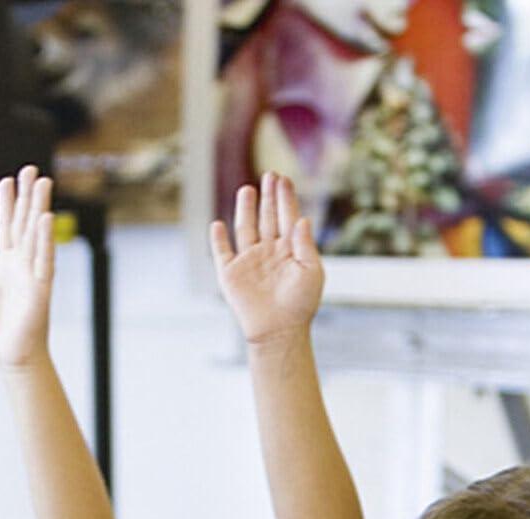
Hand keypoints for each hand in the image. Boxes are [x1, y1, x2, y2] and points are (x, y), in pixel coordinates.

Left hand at [0, 166, 54, 369]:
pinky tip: (44, 218)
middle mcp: (21, 265)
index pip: (6, 227)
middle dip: (27, 196)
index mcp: (6, 265)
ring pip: (36, 234)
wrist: (10, 355)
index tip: (7, 180)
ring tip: (42, 182)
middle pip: (24, 223)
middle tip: (30, 169)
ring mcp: (33, 274)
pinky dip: (44, 239)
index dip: (6, 204)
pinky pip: (43, 259)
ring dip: (39, 207)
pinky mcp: (41, 288)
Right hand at [209, 172, 323, 345]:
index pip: (287, 217)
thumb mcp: (312, 272)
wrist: (279, 332)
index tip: (283, 179)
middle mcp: (269, 252)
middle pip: (267, 217)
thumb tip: (301, 218)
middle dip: (268, 196)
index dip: (285, 198)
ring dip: (246, 209)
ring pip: (245, 228)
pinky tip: (218, 224)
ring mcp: (249, 262)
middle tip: (270, 175)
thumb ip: (305, 244)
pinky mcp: (231, 275)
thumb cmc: (300, 305)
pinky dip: (218, 239)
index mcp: (289, 250)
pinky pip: (221, 252)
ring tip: (247, 189)